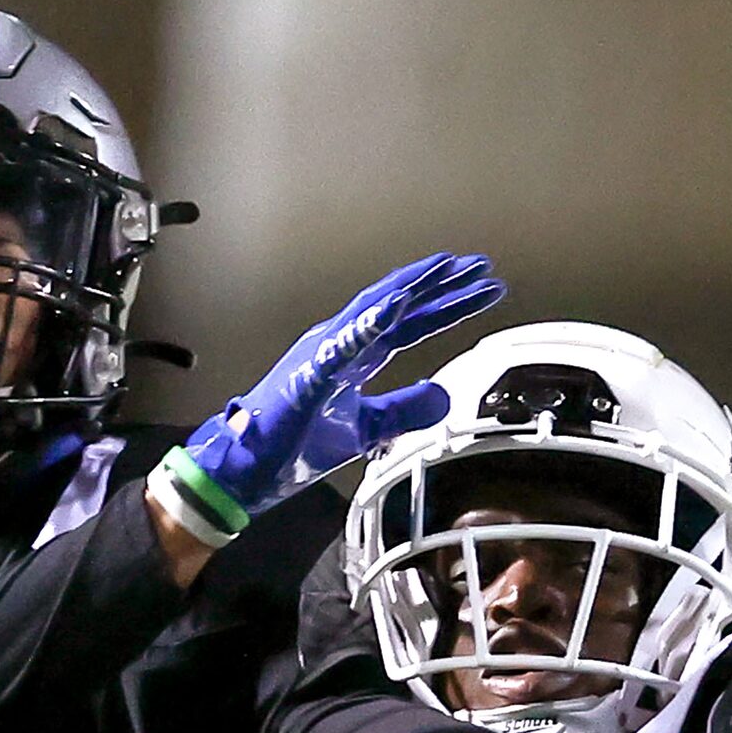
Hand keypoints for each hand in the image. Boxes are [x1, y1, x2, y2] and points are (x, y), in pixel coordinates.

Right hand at [183, 253, 503, 520]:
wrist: (248, 466)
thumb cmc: (296, 444)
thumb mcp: (368, 429)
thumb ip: (405, 409)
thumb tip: (444, 396)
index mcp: (352, 353)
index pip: (409, 323)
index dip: (447, 305)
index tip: (482, 288)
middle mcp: (340, 341)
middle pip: (399, 305)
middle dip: (441, 285)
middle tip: (481, 266)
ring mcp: (323, 352)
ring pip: (375, 310)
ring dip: (413, 289)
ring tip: (449, 269)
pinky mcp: (310, 374)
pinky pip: (344, 343)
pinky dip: (371, 323)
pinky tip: (398, 306)